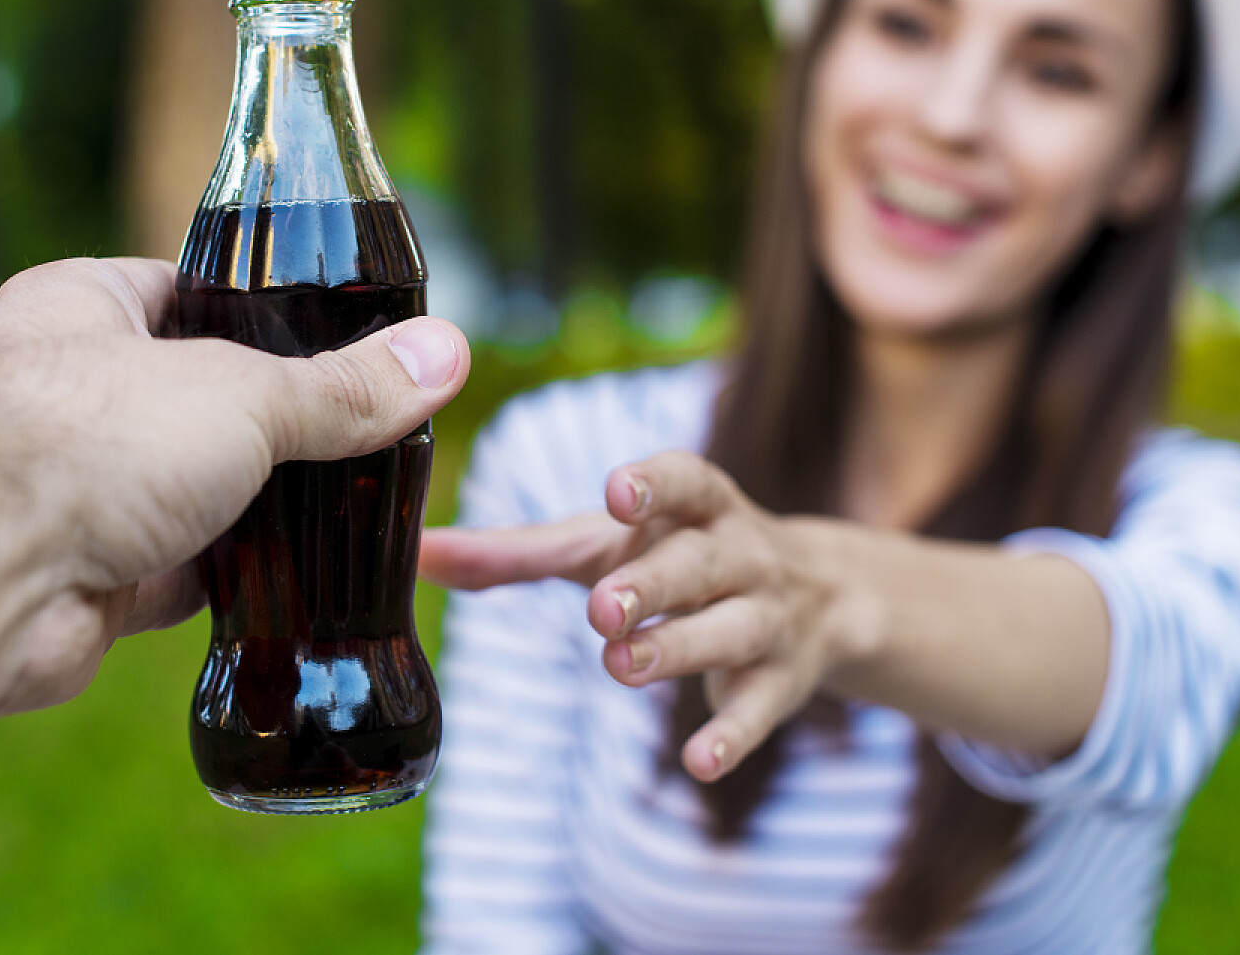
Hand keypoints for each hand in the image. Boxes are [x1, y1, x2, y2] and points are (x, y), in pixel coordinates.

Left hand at [0, 257, 468, 713]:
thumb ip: (343, 389)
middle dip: (271, 424)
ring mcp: (79, 490)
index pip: (189, 290)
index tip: (339, 330)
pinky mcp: (92, 576)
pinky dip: (235, 582)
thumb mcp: (245, 394)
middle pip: (200, 400)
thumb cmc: (80, 441)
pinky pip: (184, 573)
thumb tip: (446, 356)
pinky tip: (305, 580)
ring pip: (195, 491)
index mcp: (83, 307)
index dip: (264, 308)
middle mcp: (70, 393)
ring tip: (353, 502)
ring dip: (256, 508)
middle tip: (363, 428)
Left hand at [421, 450, 884, 781]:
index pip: (687, 478)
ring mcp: (768, 616)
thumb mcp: (605, 545)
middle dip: (653, 584)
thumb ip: (518, 551)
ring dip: (678, 649)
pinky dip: (732, 735)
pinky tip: (699, 762)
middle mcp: (741, 553)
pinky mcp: (782, 681)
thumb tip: (420, 552)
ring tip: (620, 667)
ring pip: (730, 630)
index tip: (618, 491)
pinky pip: (761, 709)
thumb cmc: (674, 555)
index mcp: (698, 505)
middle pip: (700, 564)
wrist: (819, 597)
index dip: (654, 482)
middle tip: (599, 611)